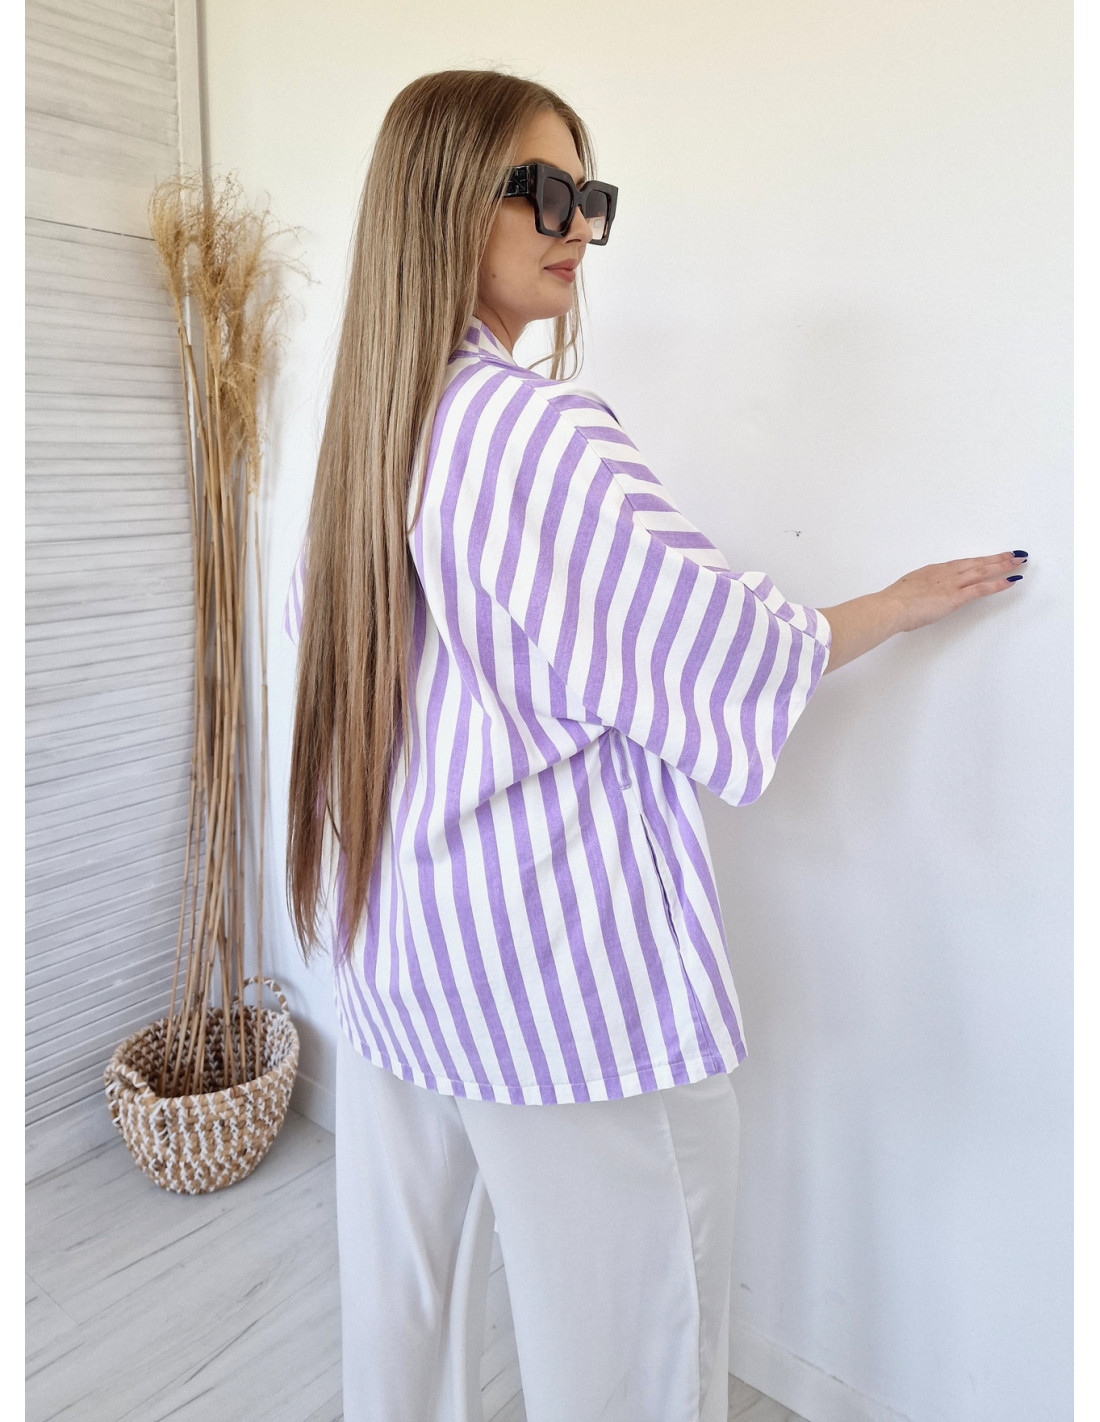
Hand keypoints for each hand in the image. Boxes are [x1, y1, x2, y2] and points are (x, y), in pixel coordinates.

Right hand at [820, 550, 1026, 671]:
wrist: (891, 607)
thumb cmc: (892, 604)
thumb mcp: (905, 593)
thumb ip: (917, 594)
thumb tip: (918, 599)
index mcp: (932, 572)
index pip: (961, 564)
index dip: (977, 560)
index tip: (988, 558)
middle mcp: (945, 573)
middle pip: (976, 563)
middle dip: (996, 558)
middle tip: (1013, 554)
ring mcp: (952, 583)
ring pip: (983, 571)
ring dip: (1002, 566)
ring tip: (1018, 562)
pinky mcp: (956, 597)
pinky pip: (982, 588)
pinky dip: (998, 583)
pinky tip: (1011, 580)